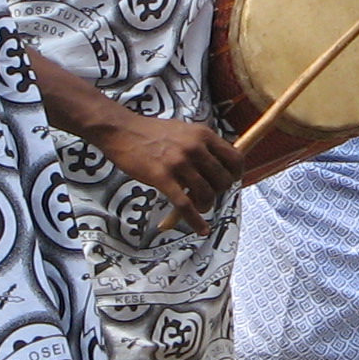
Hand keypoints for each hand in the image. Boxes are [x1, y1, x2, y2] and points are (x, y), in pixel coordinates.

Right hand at [96, 113, 242, 222]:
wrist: (123, 130)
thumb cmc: (151, 131)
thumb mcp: (184, 130)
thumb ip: (201, 144)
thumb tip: (217, 164)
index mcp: (203, 135)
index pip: (235, 158)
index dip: (236, 174)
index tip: (230, 181)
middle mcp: (195, 148)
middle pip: (223, 179)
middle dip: (220, 192)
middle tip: (210, 194)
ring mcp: (179, 163)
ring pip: (206, 193)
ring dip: (206, 206)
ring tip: (200, 207)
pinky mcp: (163, 178)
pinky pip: (185, 205)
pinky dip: (195, 221)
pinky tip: (201, 229)